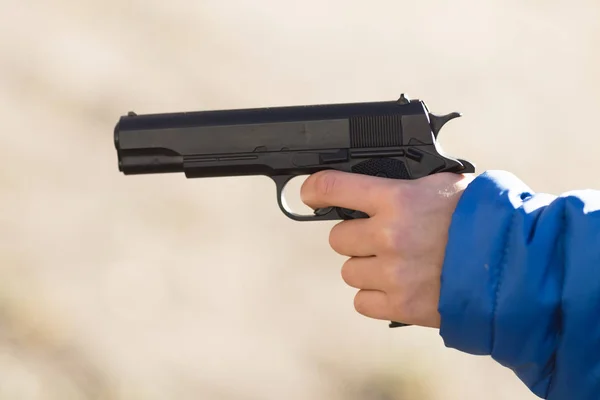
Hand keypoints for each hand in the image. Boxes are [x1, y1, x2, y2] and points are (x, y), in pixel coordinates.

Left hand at [301, 170, 473, 327]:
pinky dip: (375, 296)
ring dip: (366, 268)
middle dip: (355, 237)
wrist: (513, 263)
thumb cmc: (481, 218)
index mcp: (397, 199)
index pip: (334, 188)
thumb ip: (403, 186)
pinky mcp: (400, 306)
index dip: (315, 189)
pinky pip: (362, 302)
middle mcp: (389, 236)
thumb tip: (371, 188)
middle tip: (381, 237)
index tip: (310, 193)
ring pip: (349, 271)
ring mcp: (393, 273)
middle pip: (337, 237)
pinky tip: (397, 287)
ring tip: (397, 264)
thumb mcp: (443, 185)